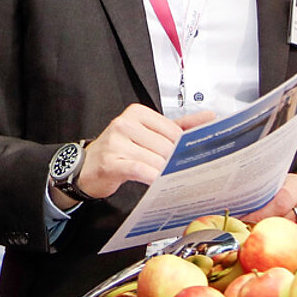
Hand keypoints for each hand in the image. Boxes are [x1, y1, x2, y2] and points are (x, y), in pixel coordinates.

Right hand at [72, 105, 214, 199]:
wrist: (87, 167)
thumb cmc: (119, 150)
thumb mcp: (147, 133)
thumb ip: (178, 126)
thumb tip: (209, 117)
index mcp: (137, 112)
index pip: (173, 130)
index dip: (182, 148)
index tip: (187, 158)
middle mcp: (124, 124)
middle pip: (166, 146)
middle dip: (174, 162)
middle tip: (179, 173)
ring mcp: (115, 142)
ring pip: (155, 160)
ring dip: (165, 173)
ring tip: (168, 180)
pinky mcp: (111, 162)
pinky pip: (141, 171)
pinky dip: (153, 179)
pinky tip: (157, 184)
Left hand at [240, 173, 296, 253]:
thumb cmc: (290, 189)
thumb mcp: (279, 183)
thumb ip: (264, 194)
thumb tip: (238, 206)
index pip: (280, 203)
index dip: (259, 214)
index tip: (242, 221)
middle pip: (286, 222)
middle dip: (264, 229)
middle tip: (244, 234)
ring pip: (294, 238)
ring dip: (274, 242)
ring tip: (256, 243)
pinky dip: (285, 251)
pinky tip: (273, 250)